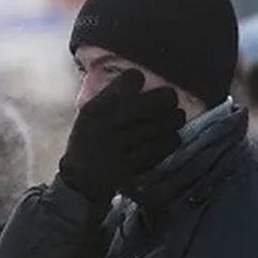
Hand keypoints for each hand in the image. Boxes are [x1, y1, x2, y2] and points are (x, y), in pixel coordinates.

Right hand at [58, 69, 183, 206]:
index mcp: (94, 112)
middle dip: (165, 98)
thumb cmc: (88, 141)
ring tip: (177, 116)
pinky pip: (159, 149)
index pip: (120, 86)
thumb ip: (109, 98)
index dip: (134, 79)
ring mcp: (118, 149)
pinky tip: (171, 136)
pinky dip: (170, 141)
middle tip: (170, 98)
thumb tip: (139, 76)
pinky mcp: (130, 167)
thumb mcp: (89, 116)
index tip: (140, 81)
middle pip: (147, 106)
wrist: (80, 181)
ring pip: (158, 127)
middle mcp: (105, 128)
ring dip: (172, 120)